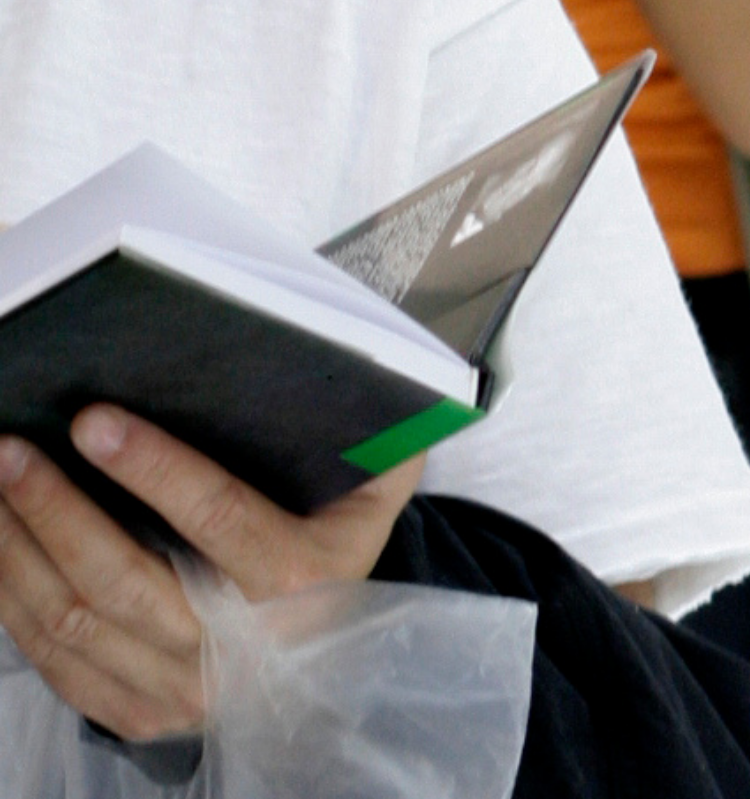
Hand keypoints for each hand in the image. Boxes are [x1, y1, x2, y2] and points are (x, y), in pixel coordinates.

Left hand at [0, 410, 420, 741]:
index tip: (92, 422)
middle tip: (11, 450)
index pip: (217, 518)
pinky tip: (0, 547)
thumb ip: (369, 431)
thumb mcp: (380, 481)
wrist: (333, 644)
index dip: (153, 469)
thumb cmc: (341, 537)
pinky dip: (13, 600)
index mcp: (303, 581)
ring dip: (19, 550)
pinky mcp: (137, 713)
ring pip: (73, 621)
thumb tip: (330, 369)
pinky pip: (52, 660)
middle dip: (56, 509)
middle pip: (121, 579)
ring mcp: (183, 692)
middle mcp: (241, 650)